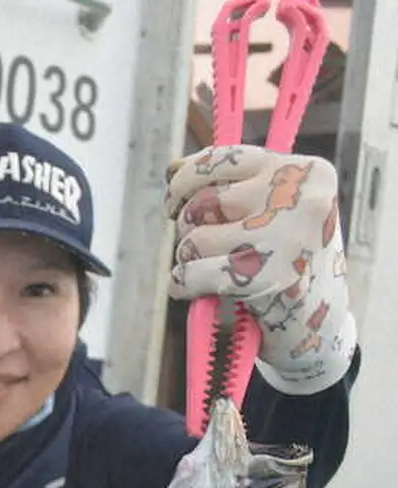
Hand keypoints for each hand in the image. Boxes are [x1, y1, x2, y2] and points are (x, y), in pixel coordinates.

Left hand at [164, 144, 355, 393]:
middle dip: (190, 229)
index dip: (185, 181)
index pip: (224, 159)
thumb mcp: (268, 210)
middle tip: (207, 250)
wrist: (319, 326)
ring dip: (189, 261)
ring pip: (193, 240)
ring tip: (215, 273)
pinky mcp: (263, 280)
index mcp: (305, 172)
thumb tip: (171, 168)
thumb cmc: (286, 261)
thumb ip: (224, 184)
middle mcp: (300, 198)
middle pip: (202, 202)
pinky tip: (195, 291)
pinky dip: (183, 285)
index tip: (174, 202)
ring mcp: (284, 239)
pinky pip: (191, 274)